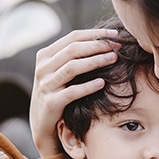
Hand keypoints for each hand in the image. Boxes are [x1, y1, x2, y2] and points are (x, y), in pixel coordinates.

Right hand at [30, 29, 120, 155]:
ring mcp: (45, 85)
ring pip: (72, 67)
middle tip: (117, 47)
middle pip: (73, 49)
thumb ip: (73, 56)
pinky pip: (72, 92)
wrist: (42, 124)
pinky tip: (102, 83)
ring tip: (114, 59)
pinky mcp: (51, 103)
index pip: (73, 37)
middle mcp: (43, 68)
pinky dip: (88, 87)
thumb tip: (103, 39)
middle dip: (98, 46)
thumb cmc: (56, 93)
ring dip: (96, 61)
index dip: (95, 34)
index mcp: (45, 55)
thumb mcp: (59, 71)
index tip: (115, 35)